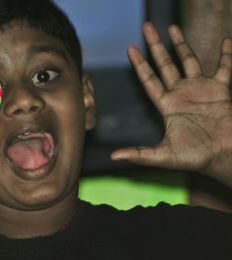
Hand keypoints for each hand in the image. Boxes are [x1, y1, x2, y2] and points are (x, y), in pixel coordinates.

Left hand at [111, 22, 231, 186]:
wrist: (224, 157)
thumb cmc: (195, 158)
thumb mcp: (164, 156)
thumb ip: (140, 154)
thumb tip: (114, 157)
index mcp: (167, 105)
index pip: (149, 80)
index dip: (139, 64)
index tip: (130, 48)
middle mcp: (181, 94)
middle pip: (165, 64)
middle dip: (156, 46)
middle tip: (147, 27)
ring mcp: (201, 90)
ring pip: (189, 60)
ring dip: (182, 44)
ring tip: (172, 26)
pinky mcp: (221, 90)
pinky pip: (224, 68)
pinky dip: (227, 55)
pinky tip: (226, 41)